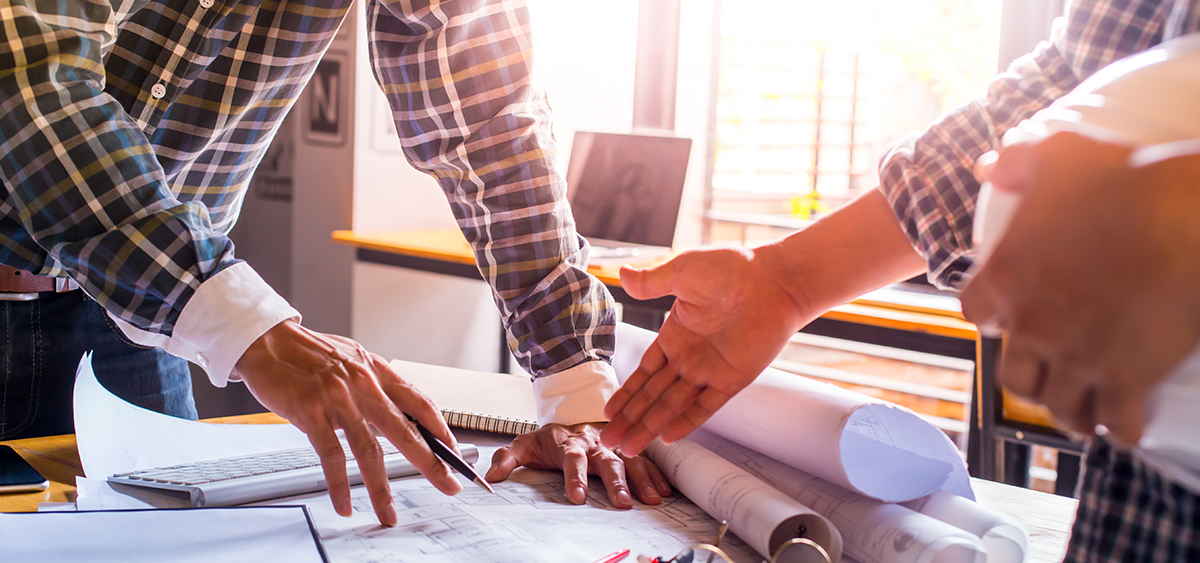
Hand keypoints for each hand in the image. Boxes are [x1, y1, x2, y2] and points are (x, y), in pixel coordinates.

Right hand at [234, 320, 461, 525]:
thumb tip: (396, 413)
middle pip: (405, 430)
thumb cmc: (307, 353)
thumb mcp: (351, 360)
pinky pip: (331, 456)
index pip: (419, 402)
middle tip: (449, 485)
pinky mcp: (311, 412)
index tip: (454, 451)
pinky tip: (345, 503)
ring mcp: (338, 399)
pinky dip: (339, 485)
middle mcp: (363, 384)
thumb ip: (373, 385)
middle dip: (431, 463)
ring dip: (381, 487)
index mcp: (376, 370)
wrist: (266, 340)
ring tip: (389, 512)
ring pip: (369, 450)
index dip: (441, 429)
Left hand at [485, 422, 671, 507]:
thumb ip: (508, 458)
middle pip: (606, 461)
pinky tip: (664, 491)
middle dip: (615, 482)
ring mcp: (613, 446)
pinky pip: (645, 461)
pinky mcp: (627, 450)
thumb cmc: (550, 438)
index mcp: (568, 443)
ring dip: (641, 480)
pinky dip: (655, 475)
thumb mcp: (524, 444)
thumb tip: (492, 476)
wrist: (572, 415)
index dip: (575, 477)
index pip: (572, 459)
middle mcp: (594, 443)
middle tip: (622, 503)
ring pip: (630, 461)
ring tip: (650, 500)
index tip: (577, 497)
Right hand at [600, 247, 811, 454]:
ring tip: (629, 448)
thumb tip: (623, 273)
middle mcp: (690, 357)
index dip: (626, 393)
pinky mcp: (732, 378)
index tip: (608, 411)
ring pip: (672, 405)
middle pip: (652, 396)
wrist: (774, 278)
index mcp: (675, 335)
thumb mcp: (681, 271)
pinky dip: (687, 421)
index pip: (644, 372)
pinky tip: (667, 437)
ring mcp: (710, 370)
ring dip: (649, 426)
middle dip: (630, 419)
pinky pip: (706, 405)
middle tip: (607, 441)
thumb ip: (651, 282)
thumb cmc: (732, 268)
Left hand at [961, 132, 1199, 443]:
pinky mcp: (1128, 376)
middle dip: (1029, 379)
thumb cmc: (1126, 176)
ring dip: (1070, 412)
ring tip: (1083, 415)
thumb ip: (1019, 162)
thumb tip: (990, 166)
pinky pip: (1116, 421)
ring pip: (1059, 406)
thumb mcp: (1060, 155)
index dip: (990, 318)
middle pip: (1013, 376)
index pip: (974, 314)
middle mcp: (1032, 325)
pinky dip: (1120, 429)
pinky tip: (1127, 429)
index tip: (1005, 319)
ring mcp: (1078, 356)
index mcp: (1005, 278)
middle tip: (1046, 377)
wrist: (1191, 213)